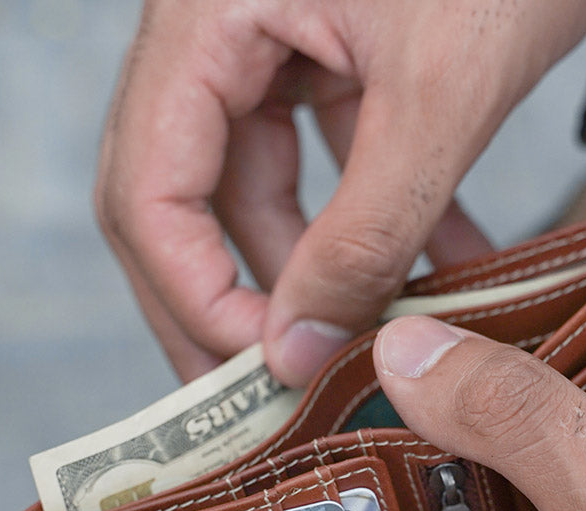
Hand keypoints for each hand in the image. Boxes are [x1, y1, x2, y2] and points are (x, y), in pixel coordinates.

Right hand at [96, 0, 585, 383]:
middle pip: (182, 205)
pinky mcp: (329, 66)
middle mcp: (219, 33)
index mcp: (207, 14)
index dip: (193, 297)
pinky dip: (371, 235)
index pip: (147, 188)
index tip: (261, 373)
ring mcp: (272, 49)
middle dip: (234, 308)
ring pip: (259, 200)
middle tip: (271, 397)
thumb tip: (298, 353)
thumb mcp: (439, 97)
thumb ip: (365, 232)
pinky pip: (327, 174)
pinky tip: (430, 280)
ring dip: (316, 281)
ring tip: (373, 343)